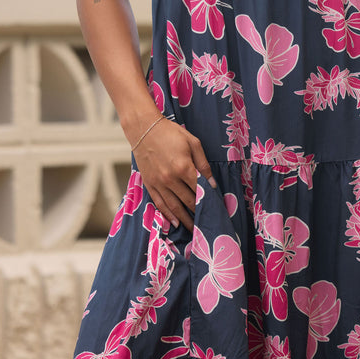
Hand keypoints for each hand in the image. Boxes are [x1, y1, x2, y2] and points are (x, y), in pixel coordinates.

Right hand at [132, 116, 215, 230]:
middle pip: (188, 201)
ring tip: (194, 229)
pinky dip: (168, 215)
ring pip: (174, 207)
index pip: (199, 190)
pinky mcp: (149, 184)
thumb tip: (212, 184)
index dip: (208, 200)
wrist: (144, 129)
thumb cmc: (171, 133)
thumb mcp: (193, 143)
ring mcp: (158, 183)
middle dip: (198, 212)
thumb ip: (203, 164)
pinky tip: (175, 222)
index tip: (215, 208)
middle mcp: (170, 179)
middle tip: (207, 223)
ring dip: (185, 219)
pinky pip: (159, 203)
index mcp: (184, 167)